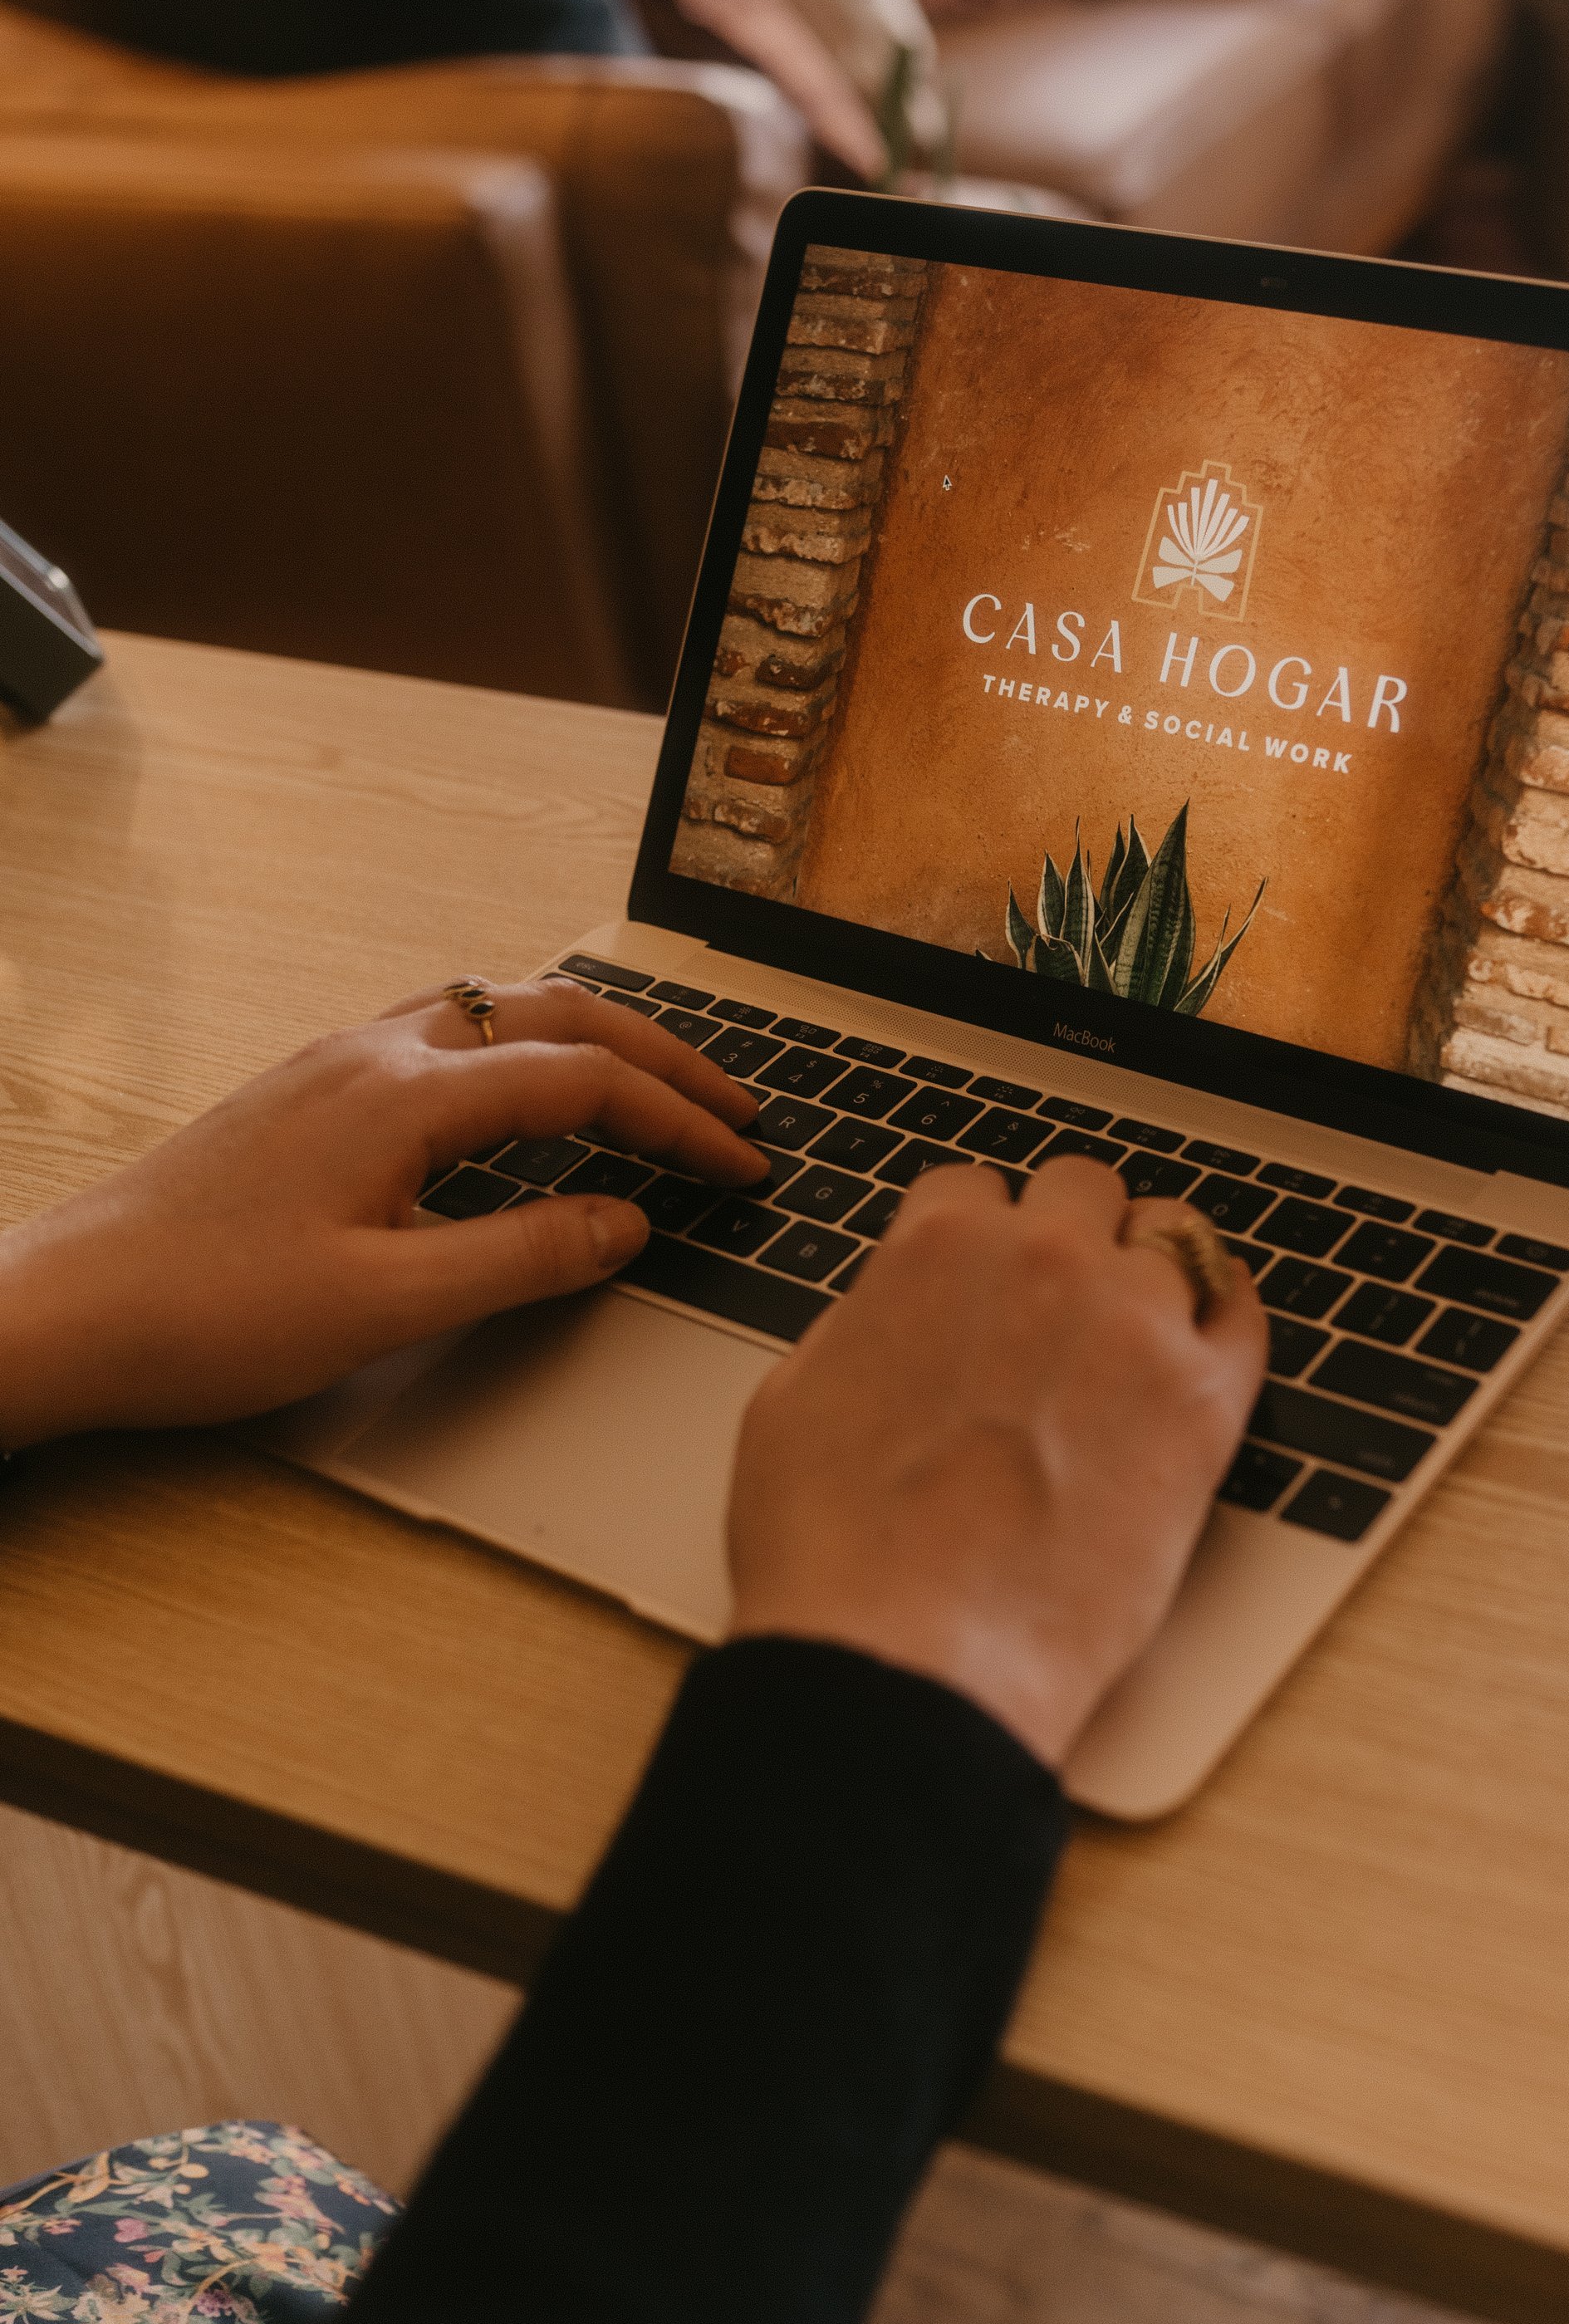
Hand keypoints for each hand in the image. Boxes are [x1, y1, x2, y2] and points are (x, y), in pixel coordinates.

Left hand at [0, 979, 766, 1444]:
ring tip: (655, 1086)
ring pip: (497, 1010)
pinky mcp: (306, 1094)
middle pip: (555, 1016)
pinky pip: (444, 1035)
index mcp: (404, 1093)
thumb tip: (626, 1224)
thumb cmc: (204, 1313)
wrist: (64, 1310)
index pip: (586, 1082)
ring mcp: (333, 1064)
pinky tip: (526, 1101)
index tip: (744, 1165)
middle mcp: (372, 1053)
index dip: (681, 1122)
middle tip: (736, 1105)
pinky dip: (521, 1052)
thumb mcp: (387, 1305)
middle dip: (661, 1057)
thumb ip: (522, 1257)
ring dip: (590, 1040)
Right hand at [728, 1161, 1266, 1766]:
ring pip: (1173, 1237)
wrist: (908, 1657)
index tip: (986, 1277)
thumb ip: (863, 1326)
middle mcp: (1046, 1260)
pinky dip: (1226, 1317)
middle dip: (1068, 1233)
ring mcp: (1135, 1324)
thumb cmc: (835, 1552)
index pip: (974, 1187)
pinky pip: (1244, 1315)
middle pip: (1081, 1189)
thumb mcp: (794, 1400)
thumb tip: (893, 1319)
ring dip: (1148, 1273)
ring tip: (1134, 1332)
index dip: (976, 1236)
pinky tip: (1210, 1338)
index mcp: (938, 1247)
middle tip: (1061, 1300)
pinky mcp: (1204, 1403)